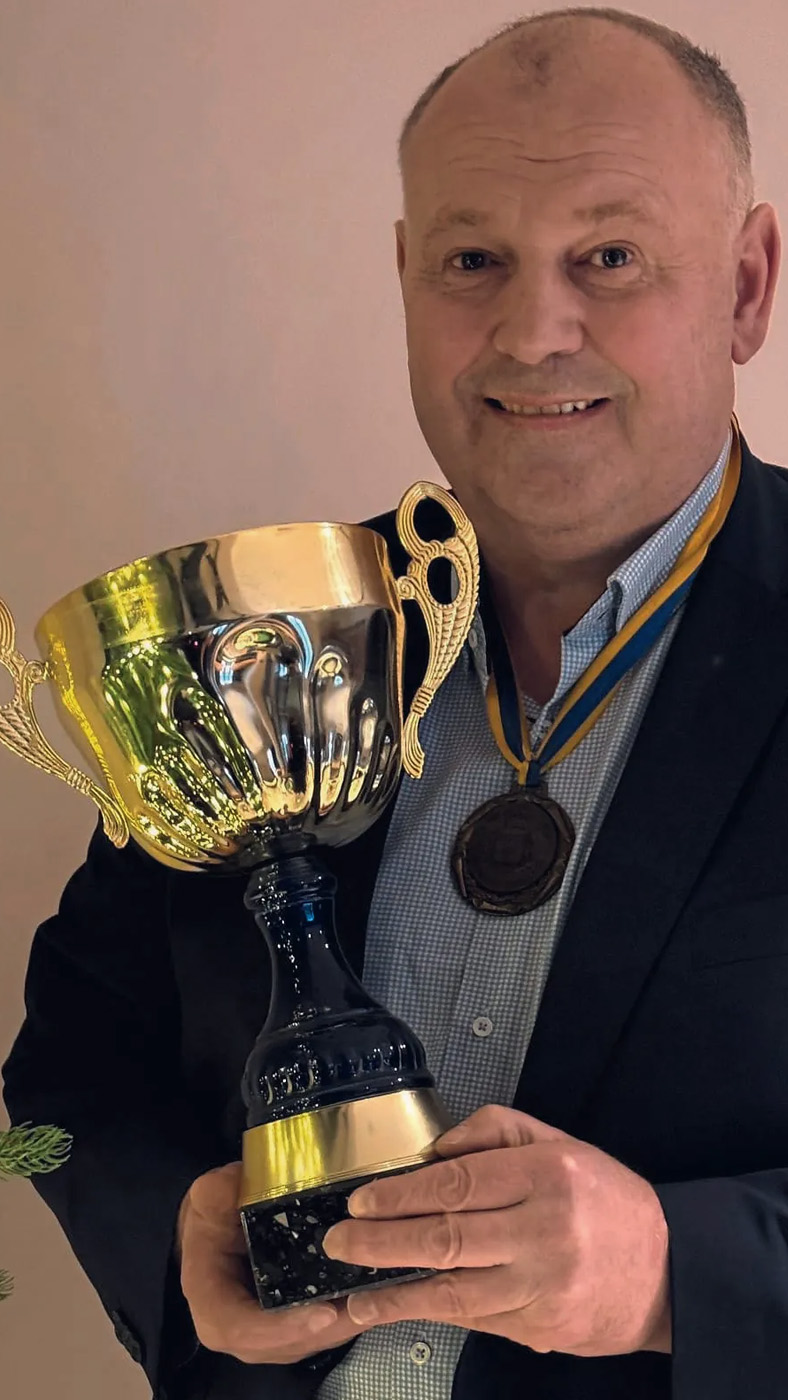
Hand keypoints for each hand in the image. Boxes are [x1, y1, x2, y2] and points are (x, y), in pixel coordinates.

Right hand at [176, 1162, 368, 1364]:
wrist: (218, 1226)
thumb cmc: (214, 1215)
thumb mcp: (209, 1196)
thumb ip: (218, 1194)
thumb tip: (239, 1188)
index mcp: (213, 1306)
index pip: (245, 1329)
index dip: (284, 1326)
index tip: (325, 1312)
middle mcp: (242, 1333)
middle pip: (289, 1342)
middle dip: (332, 1326)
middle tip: (372, 1301)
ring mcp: (270, 1335)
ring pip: (311, 1340)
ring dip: (346, 1324)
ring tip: (380, 1296)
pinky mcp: (292, 1327)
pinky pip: (321, 1330)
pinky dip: (347, 1316)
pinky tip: (374, 1293)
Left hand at [322, 1105, 670, 1357]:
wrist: (667, 1273)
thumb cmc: (607, 1201)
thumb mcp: (560, 1143)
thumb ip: (496, 1132)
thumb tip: (436, 1150)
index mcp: (547, 1176)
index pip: (458, 1183)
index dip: (402, 1193)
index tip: (363, 1199)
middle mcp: (544, 1231)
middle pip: (446, 1237)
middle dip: (382, 1241)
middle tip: (339, 1240)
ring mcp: (542, 1287)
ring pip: (454, 1291)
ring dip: (395, 1292)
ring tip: (354, 1290)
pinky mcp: (542, 1328)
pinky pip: (475, 1320)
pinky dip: (433, 1314)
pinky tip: (402, 1308)